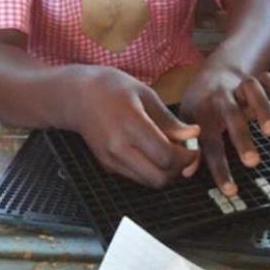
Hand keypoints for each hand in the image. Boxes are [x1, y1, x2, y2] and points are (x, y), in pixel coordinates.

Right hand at [75, 67, 200, 187]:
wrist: (76, 95)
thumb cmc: (112, 87)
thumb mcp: (145, 94)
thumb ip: (169, 120)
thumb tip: (193, 135)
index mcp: (130, 124)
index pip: (166, 156)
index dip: (187, 158)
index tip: (194, 148)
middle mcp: (118, 147)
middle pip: (158, 178)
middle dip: (178, 170)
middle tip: (185, 154)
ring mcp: (110, 159)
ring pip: (148, 182)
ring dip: (165, 173)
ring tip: (170, 152)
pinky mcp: (107, 165)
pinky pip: (136, 177)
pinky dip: (150, 170)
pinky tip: (152, 152)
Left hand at [180, 63, 269, 195]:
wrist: (215, 69)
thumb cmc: (202, 104)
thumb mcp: (189, 122)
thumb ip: (190, 146)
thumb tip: (186, 173)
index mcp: (201, 112)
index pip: (209, 142)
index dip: (219, 167)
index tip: (231, 190)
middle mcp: (220, 96)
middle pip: (229, 114)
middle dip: (241, 137)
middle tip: (252, 162)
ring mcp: (238, 84)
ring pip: (250, 89)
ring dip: (261, 109)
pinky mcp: (256, 76)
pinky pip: (268, 79)